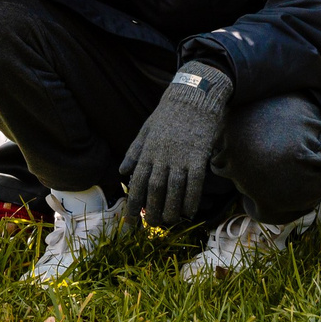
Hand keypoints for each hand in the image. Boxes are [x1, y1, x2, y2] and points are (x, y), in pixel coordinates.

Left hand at [121, 60, 230, 226]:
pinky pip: (195, 183)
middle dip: (151, 212)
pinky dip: (192, 199)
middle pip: (154, 190)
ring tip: (169, 222)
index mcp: (148, 151)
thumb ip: (135, 151)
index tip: (129, 225)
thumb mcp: (147, 128)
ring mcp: (181, 157)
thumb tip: (122, 171)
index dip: (132, 206)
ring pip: (174, 190)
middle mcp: (162, 157)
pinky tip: (190, 211)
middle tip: (151, 226)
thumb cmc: (170, 112)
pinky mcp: (198, 156)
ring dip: (171, 209)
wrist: (195, 95)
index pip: (137, 183)